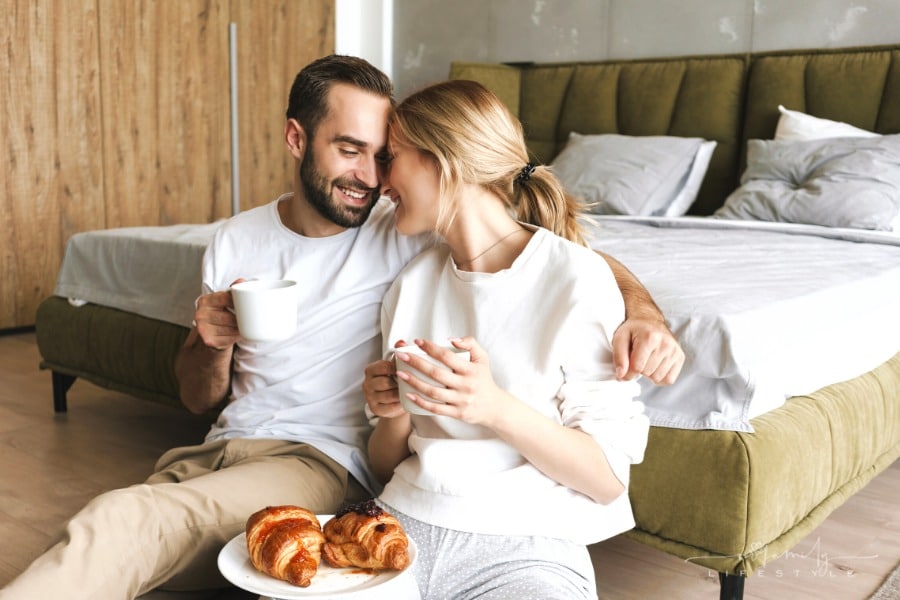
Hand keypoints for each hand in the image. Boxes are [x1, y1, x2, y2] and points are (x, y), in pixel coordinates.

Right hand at [192, 279, 242, 349]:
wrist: (210, 335)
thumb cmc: (220, 315)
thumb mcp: (224, 301)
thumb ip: (232, 291)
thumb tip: (241, 281)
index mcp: (205, 300)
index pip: (226, 298)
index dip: (239, 303)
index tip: (246, 306)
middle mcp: (201, 314)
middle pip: (230, 317)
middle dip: (242, 319)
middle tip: (247, 319)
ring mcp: (203, 328)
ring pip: (231, 329)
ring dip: (241, 329)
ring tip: (242, 327)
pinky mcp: (209, 341)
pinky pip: (230, 339)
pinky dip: (236, 337)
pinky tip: (236, 335)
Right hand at [363, 358, 406, 417]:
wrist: (395, 400)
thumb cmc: (396, 380)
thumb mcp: (395, 367)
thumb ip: (398, 356)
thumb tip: (401, 344)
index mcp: (370, 370)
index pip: (383, 367)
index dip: (397, 368)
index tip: (407, 368)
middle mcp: (367, 384)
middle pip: (385, 382)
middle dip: (399, 383)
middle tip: (410, 382)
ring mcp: (370, 397)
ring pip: (389, 395)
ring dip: (401, 394)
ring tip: (409, 391)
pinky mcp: (375, 409)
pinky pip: (390, 407)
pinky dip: (400, 404)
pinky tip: (406, 400)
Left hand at [395, 337, 511, 426]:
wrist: (494, 407)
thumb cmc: (484, 379)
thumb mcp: (482, 358)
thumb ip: (470, 343)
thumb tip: (451, 339)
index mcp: (471, 370)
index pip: (447, 356)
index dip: (431, 348)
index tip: (417, 342)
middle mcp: (466, 385)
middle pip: (436, 373)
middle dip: (416, 363)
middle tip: (401, 355)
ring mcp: (460, 400)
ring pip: (433, 392)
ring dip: (414, 382)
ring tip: (400, 373)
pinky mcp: (456, 413)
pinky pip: (435, 408)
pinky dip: (421, 402)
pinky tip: (408, 394)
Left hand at [611, 317, 683, 384]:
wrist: (650, 320)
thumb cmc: (634, 331)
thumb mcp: (620, 338)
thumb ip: (619, 357)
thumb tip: (621, 376)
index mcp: (649, 337)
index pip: (636, 367)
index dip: (627, 372)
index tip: (624, 368)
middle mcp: (665, 343)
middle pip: (646, 372)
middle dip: (638, 369)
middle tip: (638, 357)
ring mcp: (675, 351)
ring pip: (657, 378)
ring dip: (649, 373)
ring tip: (647, 359)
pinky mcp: (680, 357)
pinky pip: (668, 380)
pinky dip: (659, 377)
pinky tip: (655, 366)